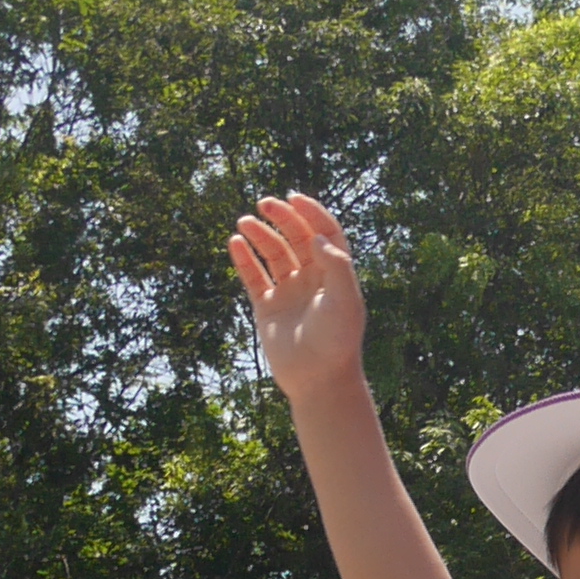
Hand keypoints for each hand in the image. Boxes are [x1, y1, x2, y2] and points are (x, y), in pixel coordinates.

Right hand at [229, 193, 369, 404]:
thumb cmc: (337, 341)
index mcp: (334, 274)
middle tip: (265, 203)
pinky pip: (254, 278)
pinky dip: (244, 260)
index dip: (312, 213)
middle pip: (297, 238)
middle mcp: (312, 280)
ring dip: (260, 235)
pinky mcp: (268, 309)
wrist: (318, 380)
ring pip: (273, 254)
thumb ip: (335, 265)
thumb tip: (316, 235)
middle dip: (282, 218)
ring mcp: (289, 293)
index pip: (325, 233)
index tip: (294, 198)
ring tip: (244, 222)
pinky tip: (235, 243)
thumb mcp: (345, 300)